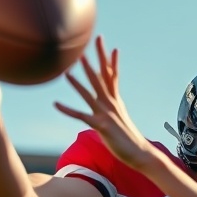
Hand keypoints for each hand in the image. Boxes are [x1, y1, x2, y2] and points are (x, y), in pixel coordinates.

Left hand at [56, 36, 159, 170]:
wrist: (140, 153)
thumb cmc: (129, 139)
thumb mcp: (119, 119)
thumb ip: (112, 110)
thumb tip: (106, 107)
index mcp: (115, 100)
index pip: (111, 75)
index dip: (108, 59)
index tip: (105, 45)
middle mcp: (111, 103)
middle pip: (102, 77)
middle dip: (96, 59)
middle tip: (92, 43)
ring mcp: (106, 114)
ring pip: (89, 93)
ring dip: (78, 82)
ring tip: (67, 71)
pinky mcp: (102, 126)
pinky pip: (81, 116)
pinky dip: (68, 110)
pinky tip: (56, 104)